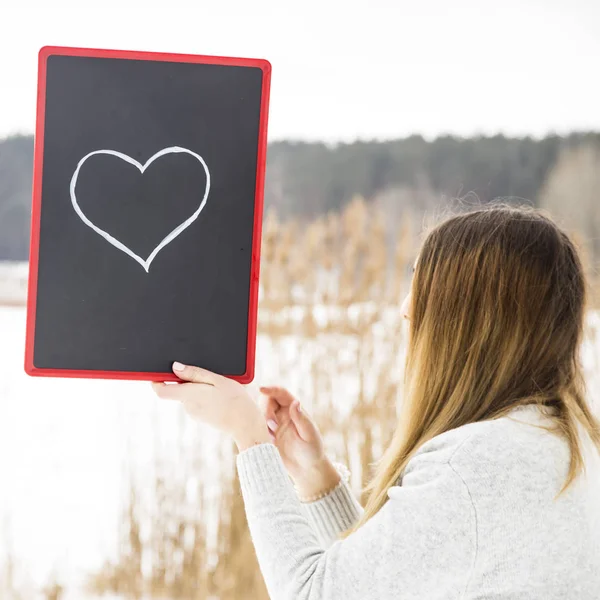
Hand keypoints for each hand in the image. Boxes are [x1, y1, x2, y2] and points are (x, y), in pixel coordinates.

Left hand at [152, 362, 270, 450]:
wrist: (246, 424)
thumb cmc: (234, 400)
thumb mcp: (217, 380)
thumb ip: (194, 373)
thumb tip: (175, 367)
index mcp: (188, 395)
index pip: (160, 390)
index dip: (156, 380)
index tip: (161, 371)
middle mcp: (187, 406)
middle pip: (178, 389)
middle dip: (188, 380)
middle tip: (208, 375)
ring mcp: (194, 413)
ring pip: (189, 395)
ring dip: (199, 387)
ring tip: (219, 386)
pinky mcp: (202, 417)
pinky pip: (198, 402)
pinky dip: (205, 396)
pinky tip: (221, 395)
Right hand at [260, 386, 339, 498]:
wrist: (305, 469)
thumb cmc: (312, 451)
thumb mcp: (310, 435)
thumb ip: (301, 419)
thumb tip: (295, 402)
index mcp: (294, 409)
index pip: (280, 393)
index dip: (271, 389)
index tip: (262, 389)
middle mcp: (282, 414)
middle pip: (266, 400)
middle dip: (266, 410)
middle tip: (272, 427)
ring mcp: (273, 424)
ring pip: (259, 413)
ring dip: (261, 422)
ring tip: (273, 438)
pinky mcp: (266, 435)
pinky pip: (256, 427)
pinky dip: (257, 431)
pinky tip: (268, 442)